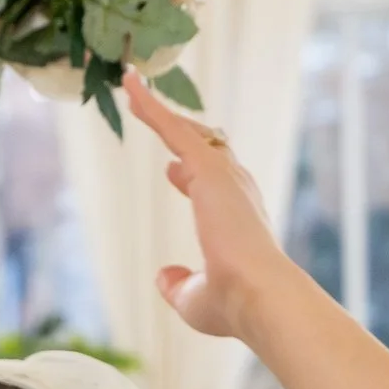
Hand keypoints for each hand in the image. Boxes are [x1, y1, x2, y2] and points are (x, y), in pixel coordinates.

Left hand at [127, 73, 286, 338]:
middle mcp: (236, 191)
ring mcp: (224, 176)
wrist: (260, 295)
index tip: (174, 171)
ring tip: (133, 87)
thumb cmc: (236, 304)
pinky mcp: (208, 167)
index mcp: (239, 220)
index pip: (214, 186)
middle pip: (206, 150)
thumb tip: (163, 275)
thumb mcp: (195, 299)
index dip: (191, 175)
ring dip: (161, 111)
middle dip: (181, 132)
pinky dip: (150, 105)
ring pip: (189, 131)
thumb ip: (179, 284)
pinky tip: (129, 84)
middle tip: (156, 114)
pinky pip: (172, 127)